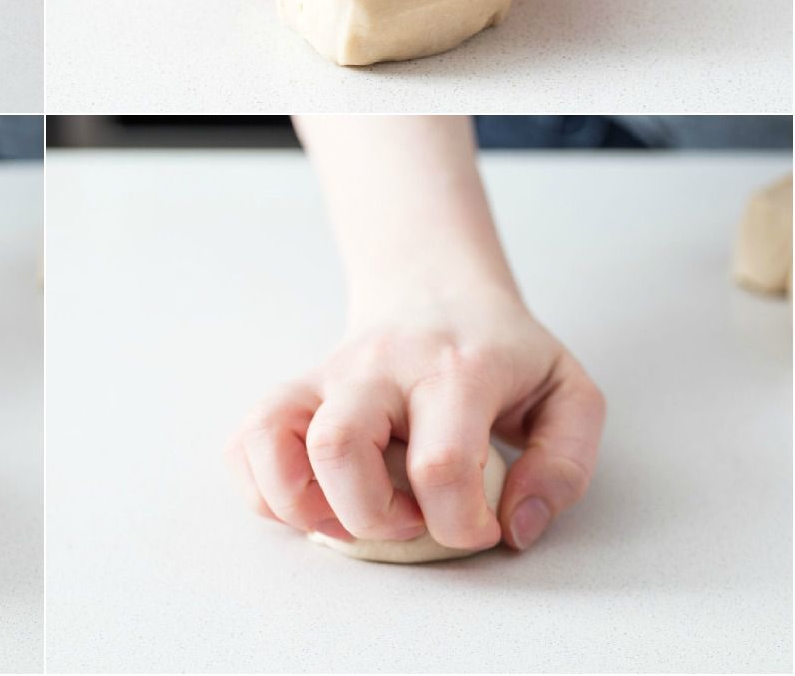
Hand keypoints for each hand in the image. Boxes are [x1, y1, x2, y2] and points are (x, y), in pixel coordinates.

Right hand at [227, 290, 604, 551]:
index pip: (440, 465)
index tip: (479, 525)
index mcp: (455, 371)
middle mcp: (378, 369)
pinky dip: (263, 488)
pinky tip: (310, 501)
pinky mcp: (293, 391)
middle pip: (338, 447)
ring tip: (346, 519)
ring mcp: (326, 377)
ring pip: (272, 436)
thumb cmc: (502, 352)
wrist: (436, 288)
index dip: (460, 524)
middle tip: (409, 523)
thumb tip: (516, 526)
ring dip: (301, 503)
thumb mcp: (568, 395)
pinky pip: (246, 441)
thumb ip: (563, 466)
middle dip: (371, 518)